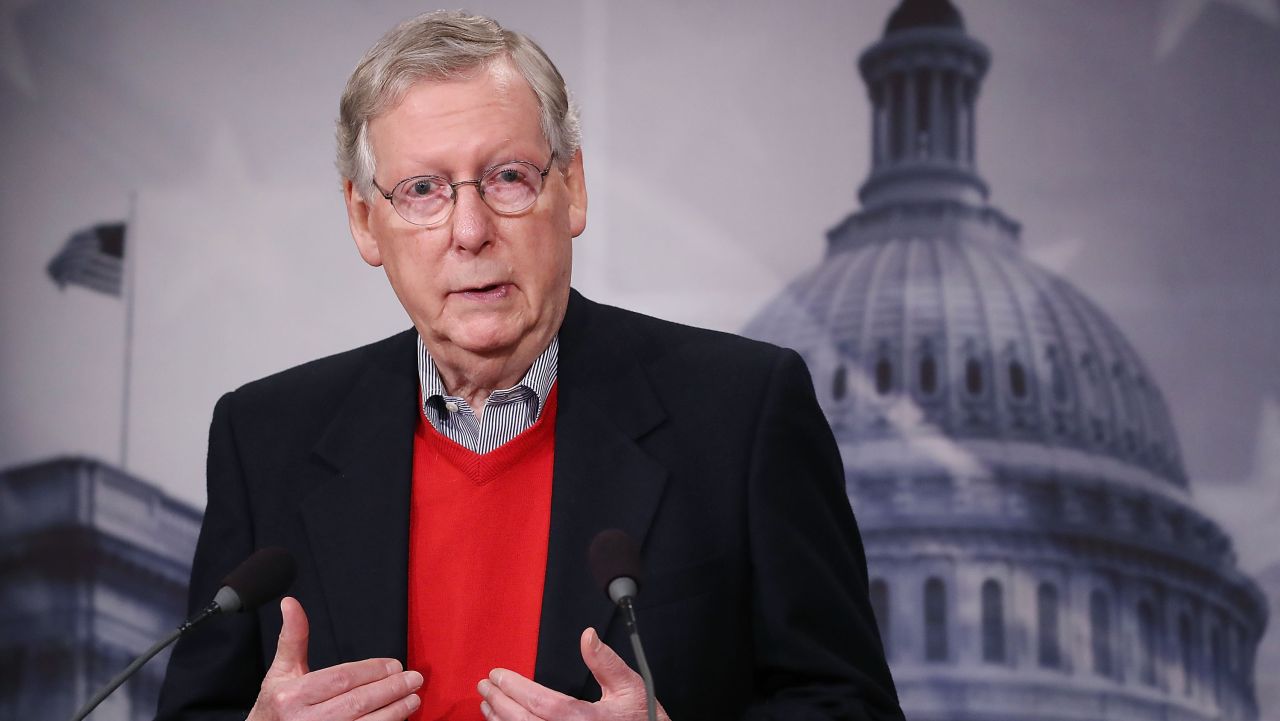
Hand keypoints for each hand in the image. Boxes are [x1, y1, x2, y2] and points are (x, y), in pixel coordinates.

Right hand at [247, 596, 422, 720]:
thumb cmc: (276, 705)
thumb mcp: (281, 670)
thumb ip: (293, 638)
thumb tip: (290, 603)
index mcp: (293, 695)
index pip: (341, 679)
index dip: (371, 671)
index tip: (395, 665)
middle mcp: (306, 720)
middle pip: (357, 702)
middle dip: (390, 689)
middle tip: (414, 679)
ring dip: (394, 711)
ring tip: (413, 698)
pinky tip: (399, 718)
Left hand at [476, 627, 670, 720]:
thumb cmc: (643, 719)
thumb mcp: (630, 685)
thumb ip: (606, 662)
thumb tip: (587, 636)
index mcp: (586, 720)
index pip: (540, 703)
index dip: (515, 688)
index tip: (497, 675)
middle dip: (500, 702)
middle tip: (485, 685)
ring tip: (487, 704)